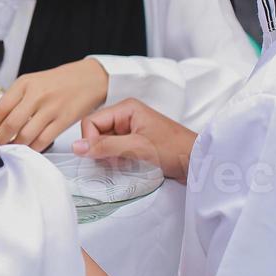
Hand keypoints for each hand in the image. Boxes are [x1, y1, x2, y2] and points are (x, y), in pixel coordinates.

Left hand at [0, 58, 108, 150]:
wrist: (90, 78)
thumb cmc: (60, 81)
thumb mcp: (33, 82)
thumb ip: (16, 98)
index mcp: (25, 84)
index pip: (0, 108)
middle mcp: (36, 95)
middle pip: (11, 124)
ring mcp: (51, 108)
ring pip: (26, 135)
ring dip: (16, 146)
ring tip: (10, 149)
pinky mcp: (64, 120)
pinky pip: (44, 139)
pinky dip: (34, 148)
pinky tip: (29, 149)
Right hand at [75, 99, 195, 182]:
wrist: (199, 163)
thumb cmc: (174, 150)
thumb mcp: (137, 147)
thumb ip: (105, 146)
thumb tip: (76, 147)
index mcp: (126, 108)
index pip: (91, 122)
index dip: (90, 140)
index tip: (98, 157)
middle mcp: (126, 116)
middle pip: (96, 132)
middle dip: (100, 149)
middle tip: (113, 162)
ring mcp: (130, 130)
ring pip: (104, 143)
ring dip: (108, 157)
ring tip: (124, 165)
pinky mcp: (135, 143)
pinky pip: (114, 150)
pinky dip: (116, 160)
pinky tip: (127, 166)